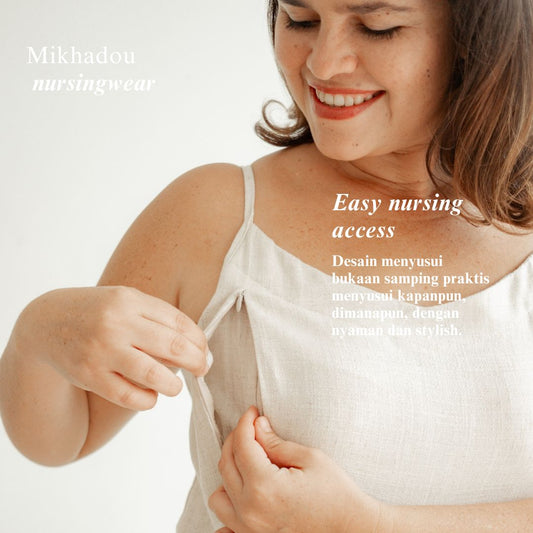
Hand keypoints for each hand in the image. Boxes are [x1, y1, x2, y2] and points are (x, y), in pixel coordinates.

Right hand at [18, 285, 207, 409]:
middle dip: (196, 361)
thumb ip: (158, 317)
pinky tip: (151, 395)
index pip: (179, 322)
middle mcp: (117, 323)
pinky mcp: (89, 376)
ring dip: (173, 385)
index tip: (204, 351)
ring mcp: (102, 350)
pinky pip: (129, 396)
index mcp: (130, 300)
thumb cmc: (99, 312)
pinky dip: (147, 400)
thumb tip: (197, 346)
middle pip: (173, 346)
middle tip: (202, 369)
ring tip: (175, 386)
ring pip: (153, 374)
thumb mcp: (126, 301)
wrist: (46, 322)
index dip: (199, 340)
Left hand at [209, 406, 386, 532]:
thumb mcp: (309, 458)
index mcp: (265, 487)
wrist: (351, 528)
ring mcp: (249, 529)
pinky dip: (229, 504)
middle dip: (237, 439)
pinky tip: (244, 491)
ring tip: (250, 459)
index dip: (245, 422)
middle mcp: (251, 510)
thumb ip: (275, 442)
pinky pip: (224, 523)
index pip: (241, 444)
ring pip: (218, 494)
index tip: (253, 411)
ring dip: (229, 472)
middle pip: (226, 464)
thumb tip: (256, 425)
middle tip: (253, 428)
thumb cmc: (336, 493)